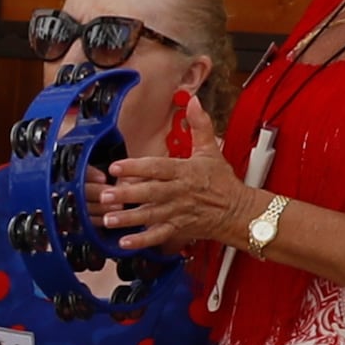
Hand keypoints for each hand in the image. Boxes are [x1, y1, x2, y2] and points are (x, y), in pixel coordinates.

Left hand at [99, 138, 262, 252]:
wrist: (239, 211)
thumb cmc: (222, 182)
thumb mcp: (211, 150)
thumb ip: (199, 125)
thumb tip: (194, 102)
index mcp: (184, 171)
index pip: (157, 167)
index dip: (136, 166)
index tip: (116, 166)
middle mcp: (178, 192)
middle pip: (150, 192)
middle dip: (127, 194)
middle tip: (106, 195)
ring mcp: (177, 212)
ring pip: (151, 215)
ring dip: (129, 219)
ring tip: (108, 219)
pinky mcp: (178, 229)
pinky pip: (158, 236)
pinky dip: (142, 241)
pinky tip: (124, 242)